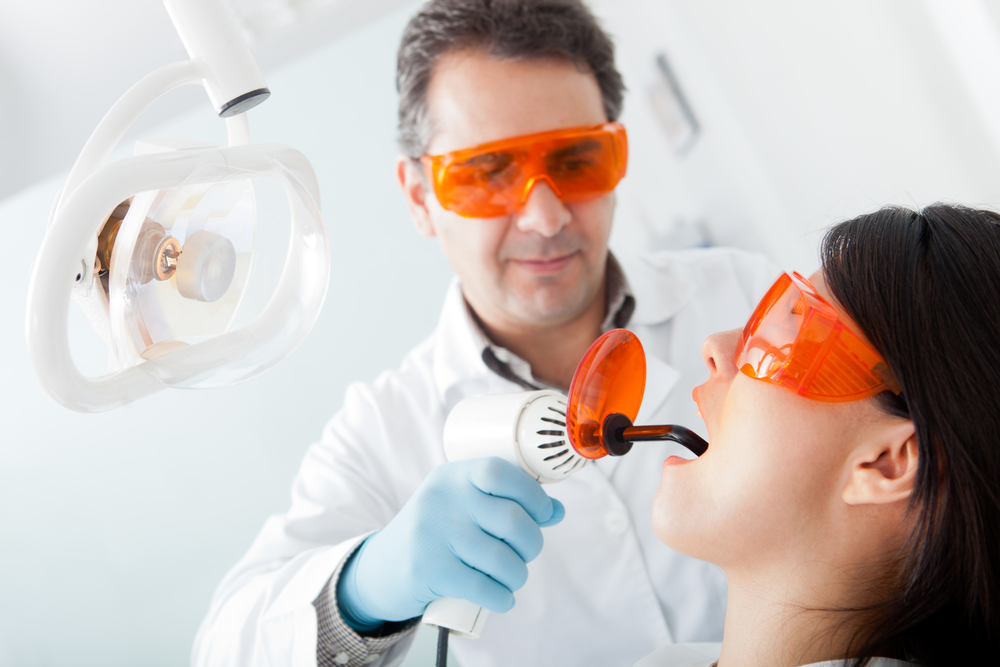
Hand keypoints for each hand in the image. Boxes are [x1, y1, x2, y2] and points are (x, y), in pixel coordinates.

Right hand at [337, 457, 564, 628]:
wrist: (382, 567)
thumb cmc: (436, 533)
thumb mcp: (462, 506)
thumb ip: (507, 503)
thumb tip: (557, 511)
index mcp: (453, 476)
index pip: (500, 472)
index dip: (532, 494)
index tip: (543, 513)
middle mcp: (442, 499)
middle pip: (511, 520)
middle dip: (532, 543)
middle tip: (526, 554)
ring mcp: (432, 534)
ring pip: (501, 558)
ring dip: (517, 575)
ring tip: (512, 578)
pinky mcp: (428, 569)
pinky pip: (483, 587)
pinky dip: (502, 598)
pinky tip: (503, 598)